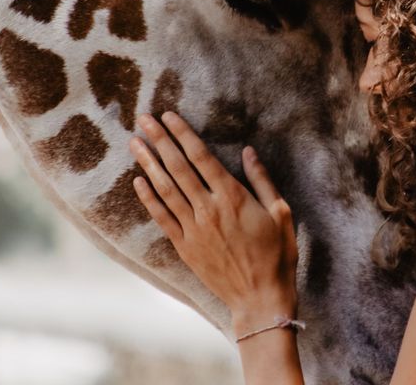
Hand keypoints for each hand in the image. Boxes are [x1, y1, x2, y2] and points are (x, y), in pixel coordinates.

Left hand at [130, 112, 298, 333]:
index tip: (169, 116)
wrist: (260, 298)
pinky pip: (162, 217)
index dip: (183, 134)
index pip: (201, 156)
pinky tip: (138, 181)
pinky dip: (148, 198)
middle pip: (178, 167)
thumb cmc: (277, 254)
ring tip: (134, 143)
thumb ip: (262, 179)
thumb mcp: (281, 212)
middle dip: (159, 140)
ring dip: (148, 163)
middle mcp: (209, 209)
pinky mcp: (185, 247)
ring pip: (165, 189)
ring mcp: (194, 229)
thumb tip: (248, 151)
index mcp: (233, 196)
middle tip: (143, 120)